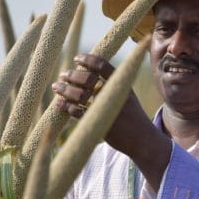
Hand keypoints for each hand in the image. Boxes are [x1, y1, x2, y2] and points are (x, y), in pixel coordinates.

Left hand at [52, 54, 171, 189]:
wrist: (142, 139)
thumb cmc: (132, 115)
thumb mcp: (127, 94)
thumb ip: (113, 83)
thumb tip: (88, 71)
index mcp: (122, 83)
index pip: (102, 65)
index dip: (87, 60)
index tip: (77, 59)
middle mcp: (114, 94)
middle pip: (88, 79)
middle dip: (72, 75)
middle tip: (63, 75)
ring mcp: (106, 109)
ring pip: (79, 95)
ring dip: (65, 90)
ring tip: (56, 86)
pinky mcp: (99, 123)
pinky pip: (77, 112)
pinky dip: (66, 106)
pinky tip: (59, 103)